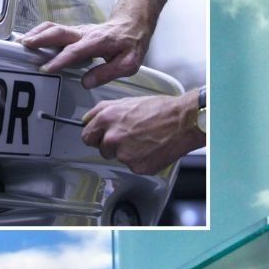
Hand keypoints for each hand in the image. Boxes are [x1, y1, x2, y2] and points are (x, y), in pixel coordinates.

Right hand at [20, 16, 150, 88]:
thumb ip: (108, 73)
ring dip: (37, 33)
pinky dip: (40, 33)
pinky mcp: (74, 32)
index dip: (60, 59)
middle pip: (59, 32)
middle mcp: (85, 34)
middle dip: (41, 39)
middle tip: (24, 46)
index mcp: (98, 42)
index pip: (76, 51)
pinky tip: (29, 41)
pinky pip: (55, 30)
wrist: (132, 24)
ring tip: (20, 43)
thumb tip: (86, 82)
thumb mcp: (129, 63)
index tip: (46, 68)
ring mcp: (78, 31)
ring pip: (54, 28)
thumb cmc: (131, 44)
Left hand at [81, 91, 204, 174]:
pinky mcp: (136, 167)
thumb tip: (86, 119)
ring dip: (126, 152)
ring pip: (117, 157)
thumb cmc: (159, 109)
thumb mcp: (126, 101)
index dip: (95, 135)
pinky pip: (132, 165)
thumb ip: (102, 110)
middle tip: (128, 136)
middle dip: (110, 145)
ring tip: (143, 139)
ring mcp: (124, 155)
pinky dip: (140, 159)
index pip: (87, 136)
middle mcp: (112, 138)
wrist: (182, 122)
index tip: (101, 136)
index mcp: (107, 119)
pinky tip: (150, 148)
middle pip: (101, 149)